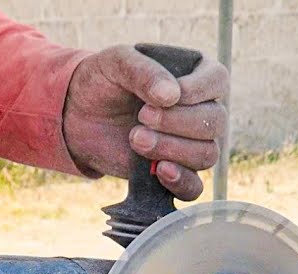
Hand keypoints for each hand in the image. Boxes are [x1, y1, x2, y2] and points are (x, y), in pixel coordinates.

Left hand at [63, 45, 228, 199]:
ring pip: (206, 154)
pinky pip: (194, 187)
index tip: (162, 97)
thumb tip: (171, 96)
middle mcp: (203, 110)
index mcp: (196, 75)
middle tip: (141, 117)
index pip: (217, 80)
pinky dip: (180, 182)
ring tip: (136, 139)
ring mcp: (193, 144)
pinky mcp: (178, 172)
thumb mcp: (117, 63)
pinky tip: (158, 170)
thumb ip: (144, 72)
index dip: (196, 91)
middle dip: (177, 123)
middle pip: (214, 122)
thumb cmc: (104, 81)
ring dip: (172, 149)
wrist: (80, 115)